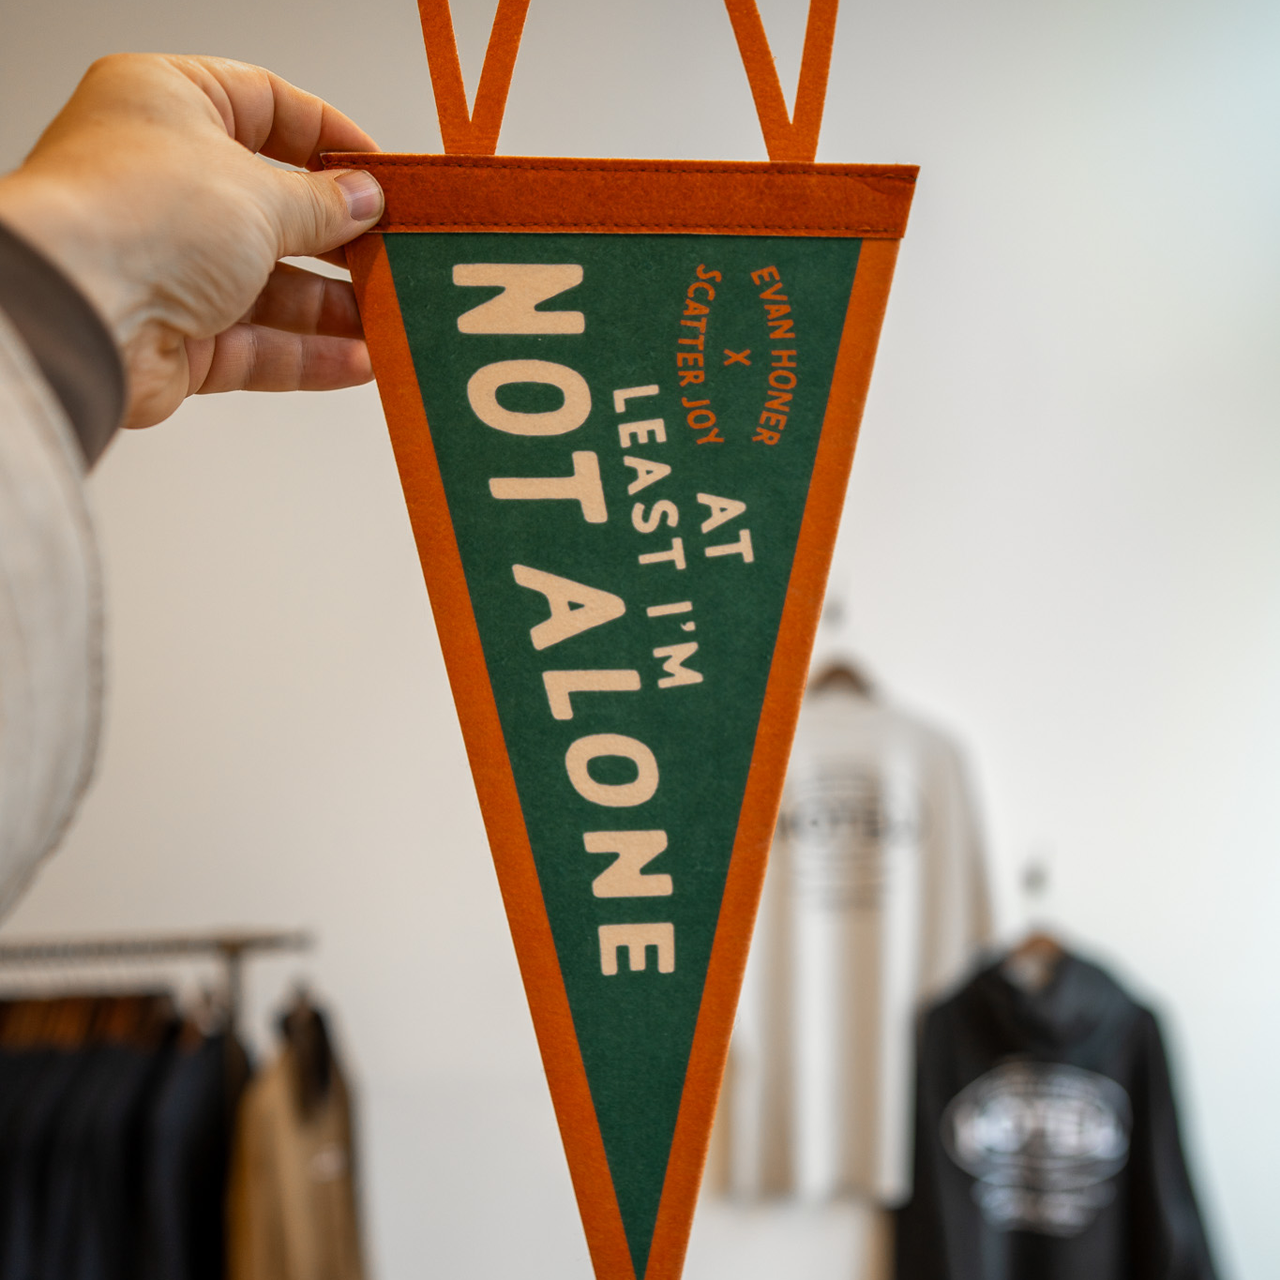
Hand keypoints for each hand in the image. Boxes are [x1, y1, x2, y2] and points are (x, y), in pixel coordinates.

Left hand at [0, 54, 384, 428]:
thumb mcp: (258, 192)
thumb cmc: (140, 216)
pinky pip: (258, 344)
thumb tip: (364, 200)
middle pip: (276, 208)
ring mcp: (170, 263)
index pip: (266, 105)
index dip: (331, 139)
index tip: (383, 175)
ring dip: (335, 306)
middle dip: (342, 238)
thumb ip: (321, 203)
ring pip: (273, 286)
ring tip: (393, 318)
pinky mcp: (178, 336)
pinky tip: (361, 360)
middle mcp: (165, 182)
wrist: (74, 314)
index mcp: (169, 107)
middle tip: (397, 254)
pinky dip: (309, 353)